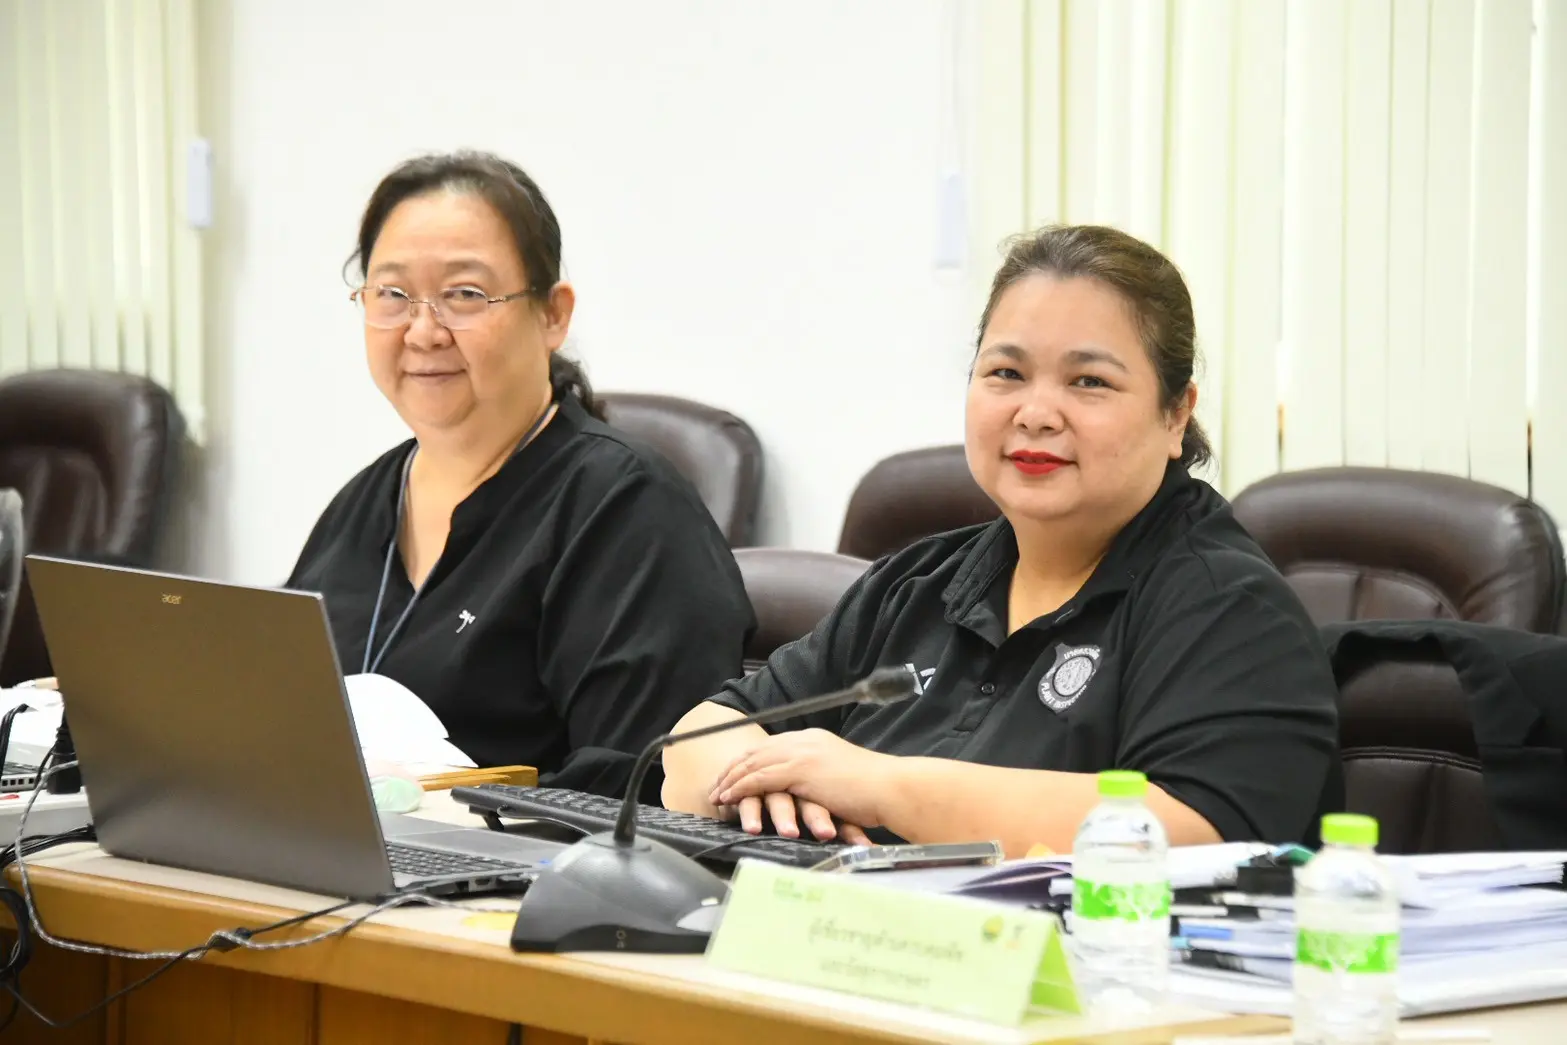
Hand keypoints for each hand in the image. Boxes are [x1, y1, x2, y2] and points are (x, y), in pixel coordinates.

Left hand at [709, 729, 895, 835]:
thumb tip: (804, 793)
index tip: (731, 775)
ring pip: (753, 763)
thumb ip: (818, 778)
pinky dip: (741, 788)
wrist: (891, 789)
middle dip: (732, 769)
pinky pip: (760, 778)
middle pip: (756, 751)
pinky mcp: (801, 770)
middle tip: (715, 785)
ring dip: (730, 780)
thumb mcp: (839, 778)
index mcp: (813, 739)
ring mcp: (802, 753)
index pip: (770, 747)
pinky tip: (729, 799)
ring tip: (715, 795)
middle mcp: (804, 741)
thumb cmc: (873, 791)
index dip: (747, 761)